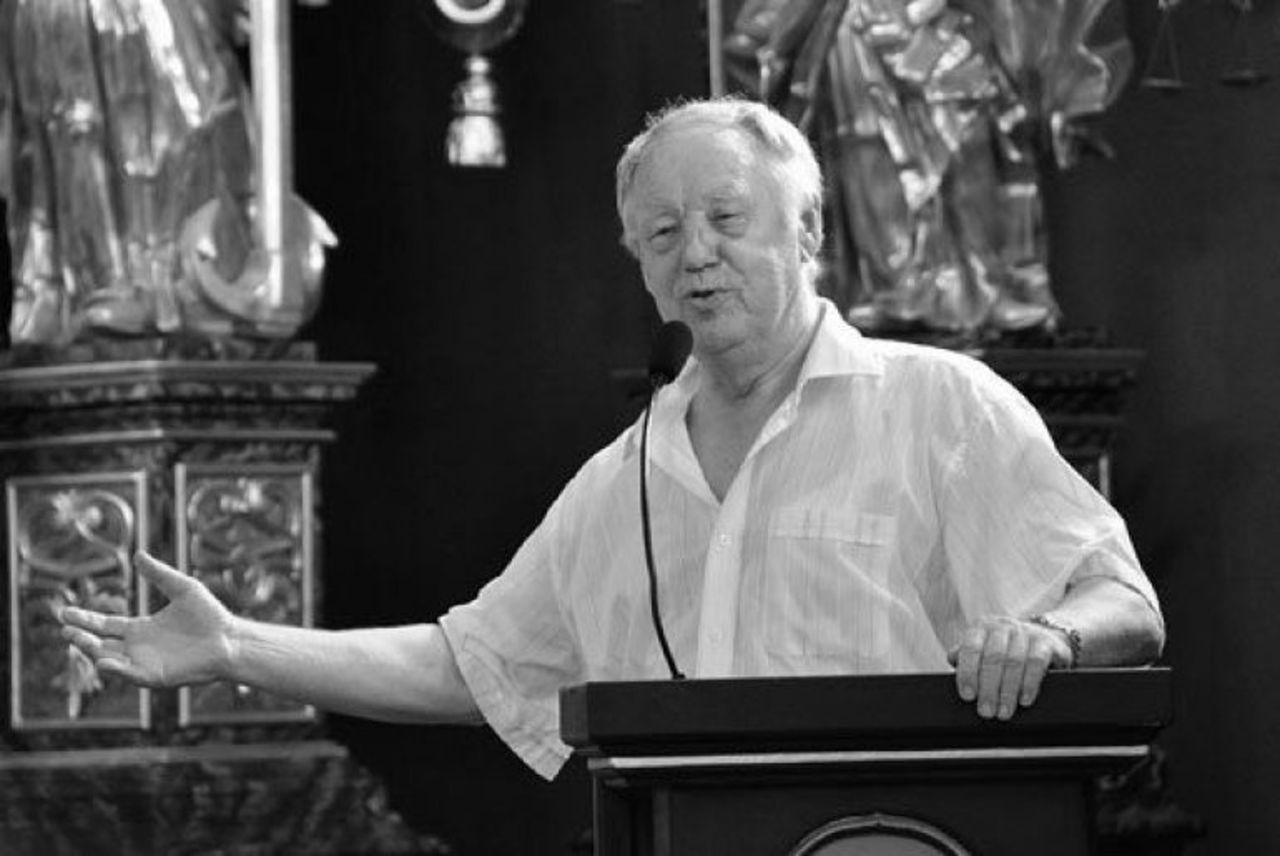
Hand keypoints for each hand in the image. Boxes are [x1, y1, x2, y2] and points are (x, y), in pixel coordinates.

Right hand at [59, 552, 237, 688]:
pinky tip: (104, 660)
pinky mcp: (156, 676)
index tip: (64, 612)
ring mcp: (145, 663)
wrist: (230, 638)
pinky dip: (116, 669)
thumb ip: (159, 574)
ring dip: (91, 652)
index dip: (84, 619)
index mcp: (141, 629)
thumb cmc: (210, 615)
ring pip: (109, 660)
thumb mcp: (182, 588)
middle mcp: (138, 648)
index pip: (104, 625)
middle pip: (100, 644)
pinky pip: (130, 675)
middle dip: (80, 638)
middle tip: (64, 629)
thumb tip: (139, 554)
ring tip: (76, 639)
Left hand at [947, 615, 1072, 720]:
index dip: (968, 672)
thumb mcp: (982, 651)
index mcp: (981, 627)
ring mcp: (1026, 632)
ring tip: (1004, 712)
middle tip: (986, 712)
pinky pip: (1036, 663)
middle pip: (993, 657)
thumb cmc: (1004, 652)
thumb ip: (966, 657)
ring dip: (1008, 691)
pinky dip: (1029, 683)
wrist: (1043, 641)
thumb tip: (952, 660)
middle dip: (988, 688)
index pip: (971, 648)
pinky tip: (1024, 700)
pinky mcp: (1046, 643)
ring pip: (1014, 661)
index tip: (967, 696)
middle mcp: (1003, 626)